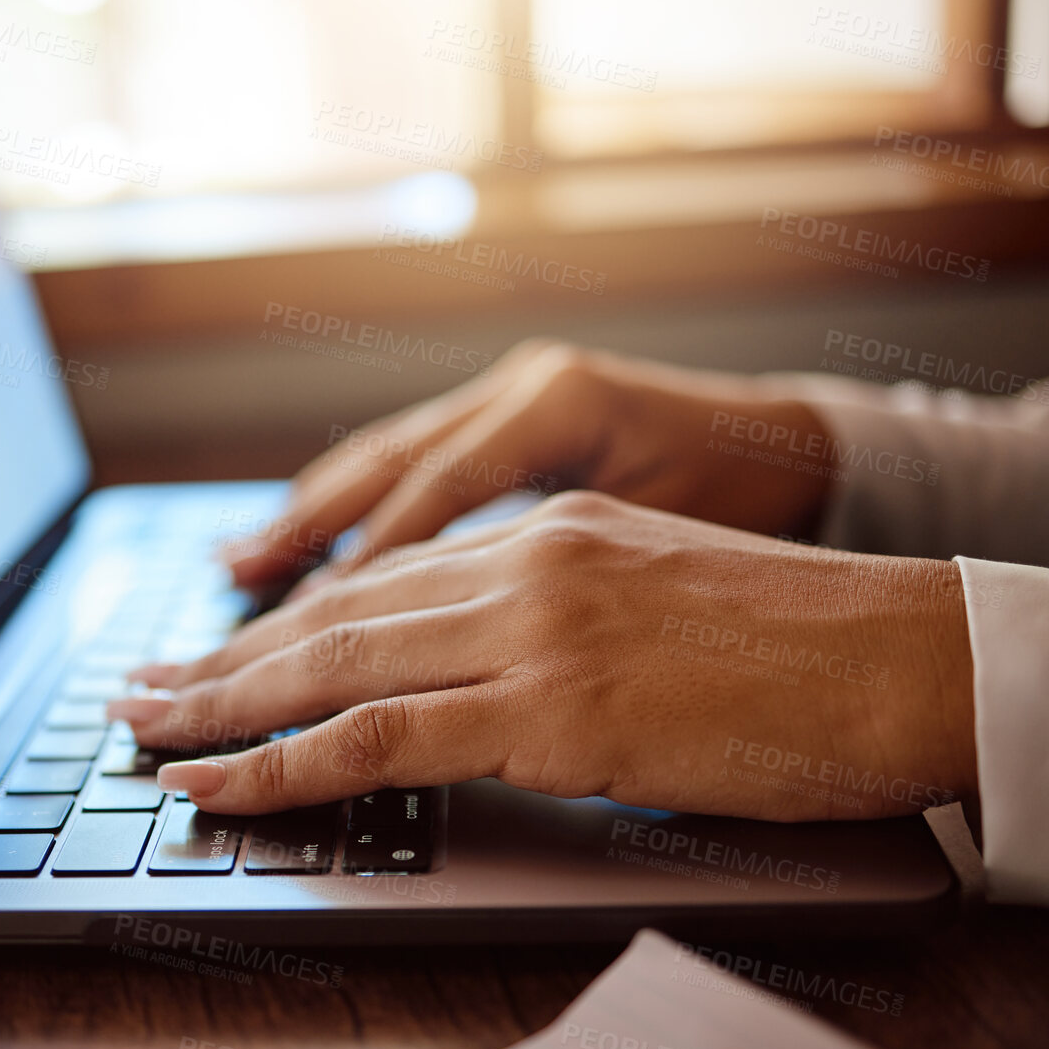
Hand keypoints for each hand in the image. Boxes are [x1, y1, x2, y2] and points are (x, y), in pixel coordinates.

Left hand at [114, 492, 977, 820]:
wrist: (908, 658)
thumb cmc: (803, 647)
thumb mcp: (658, 601)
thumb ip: (559, 613)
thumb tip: (481, 665)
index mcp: (549, 530)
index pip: (382, 578)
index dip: (285, 617)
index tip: (218, 648)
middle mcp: (525, 561)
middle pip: (335, 612)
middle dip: (220, 658)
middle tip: (136, 687)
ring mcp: (535, 630)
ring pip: (333, 665)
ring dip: (220, 707)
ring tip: (142, 733)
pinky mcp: (553, 708)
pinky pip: (377, 738)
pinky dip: (279, 766)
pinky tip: (216, 787)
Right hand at [224, 339, 832, 588]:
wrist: (824, 477)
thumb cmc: (766, 535)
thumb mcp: (668, 560)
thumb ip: (557, 599)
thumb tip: (453, 662)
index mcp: (565, 406)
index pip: (431, 497)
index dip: (355, 576)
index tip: (286, 648)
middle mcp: (529, 386)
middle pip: (384, 471)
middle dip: (296, 545)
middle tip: (224, 599)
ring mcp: (521, 391)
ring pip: (386, 460)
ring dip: (308, 522)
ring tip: (237, 568)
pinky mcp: (522, 412)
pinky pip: (418, 464)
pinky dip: (359, 511)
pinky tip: (313, 545)